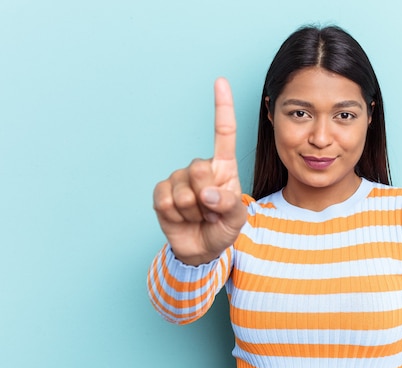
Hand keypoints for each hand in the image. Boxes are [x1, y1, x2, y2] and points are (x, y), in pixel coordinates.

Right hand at [153, 78, 246, 265]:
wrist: (202, 249)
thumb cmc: (223, 228)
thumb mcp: (236, 219)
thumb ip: (228, 205)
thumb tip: (206, 194)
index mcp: (224, 167)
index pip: (224, 133)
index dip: (222, 107)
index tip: (220, 81)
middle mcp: (201, 168)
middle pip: (199, 169)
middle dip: (206, 196)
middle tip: (211, 211)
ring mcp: (179, 179)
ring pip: (182, 191)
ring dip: (193, 211)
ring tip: (199, 217)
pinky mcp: (162, 193)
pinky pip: (165, 201)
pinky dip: (176, 215)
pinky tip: (183, 218)